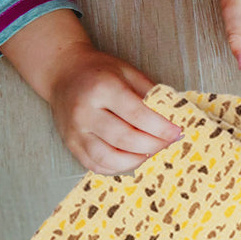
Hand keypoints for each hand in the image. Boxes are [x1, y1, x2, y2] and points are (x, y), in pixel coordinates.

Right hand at [0, 10, 181, 172]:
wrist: (63, 73)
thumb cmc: (99, 71)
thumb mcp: (128, 72)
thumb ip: (150, 93)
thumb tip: (173, 118)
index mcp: (102, 88)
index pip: (137, 114)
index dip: (160, 127)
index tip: (177, 132)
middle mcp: (85, 111)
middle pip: (125, 138)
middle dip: (153, 145)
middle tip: (168, 143)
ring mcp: (75, 131)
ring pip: (108, 157)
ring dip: (136, 160)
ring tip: (151, 152)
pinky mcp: (70, 144)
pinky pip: (95, 165)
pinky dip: (117, 167)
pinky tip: (132, 159)